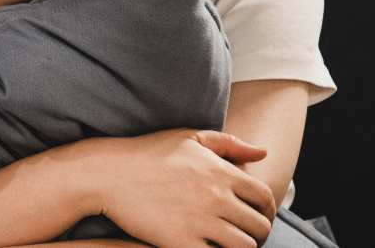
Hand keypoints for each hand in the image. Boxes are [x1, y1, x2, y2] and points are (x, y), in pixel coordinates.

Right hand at [76, 129, 275, 247]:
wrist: (107, 174)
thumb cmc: (146, 153)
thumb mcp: (189, 138)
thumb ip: (229, 144)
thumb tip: (262, 152)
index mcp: (221, 171)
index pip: (265, 197)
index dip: (267, 211)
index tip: (257, 216)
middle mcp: (216, 197)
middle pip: (259, 226)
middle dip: (257, 233)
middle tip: (245, 236)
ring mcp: (199, 222)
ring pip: (243, 247)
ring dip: (240, 247)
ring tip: (226, 245)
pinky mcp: (180, 243)